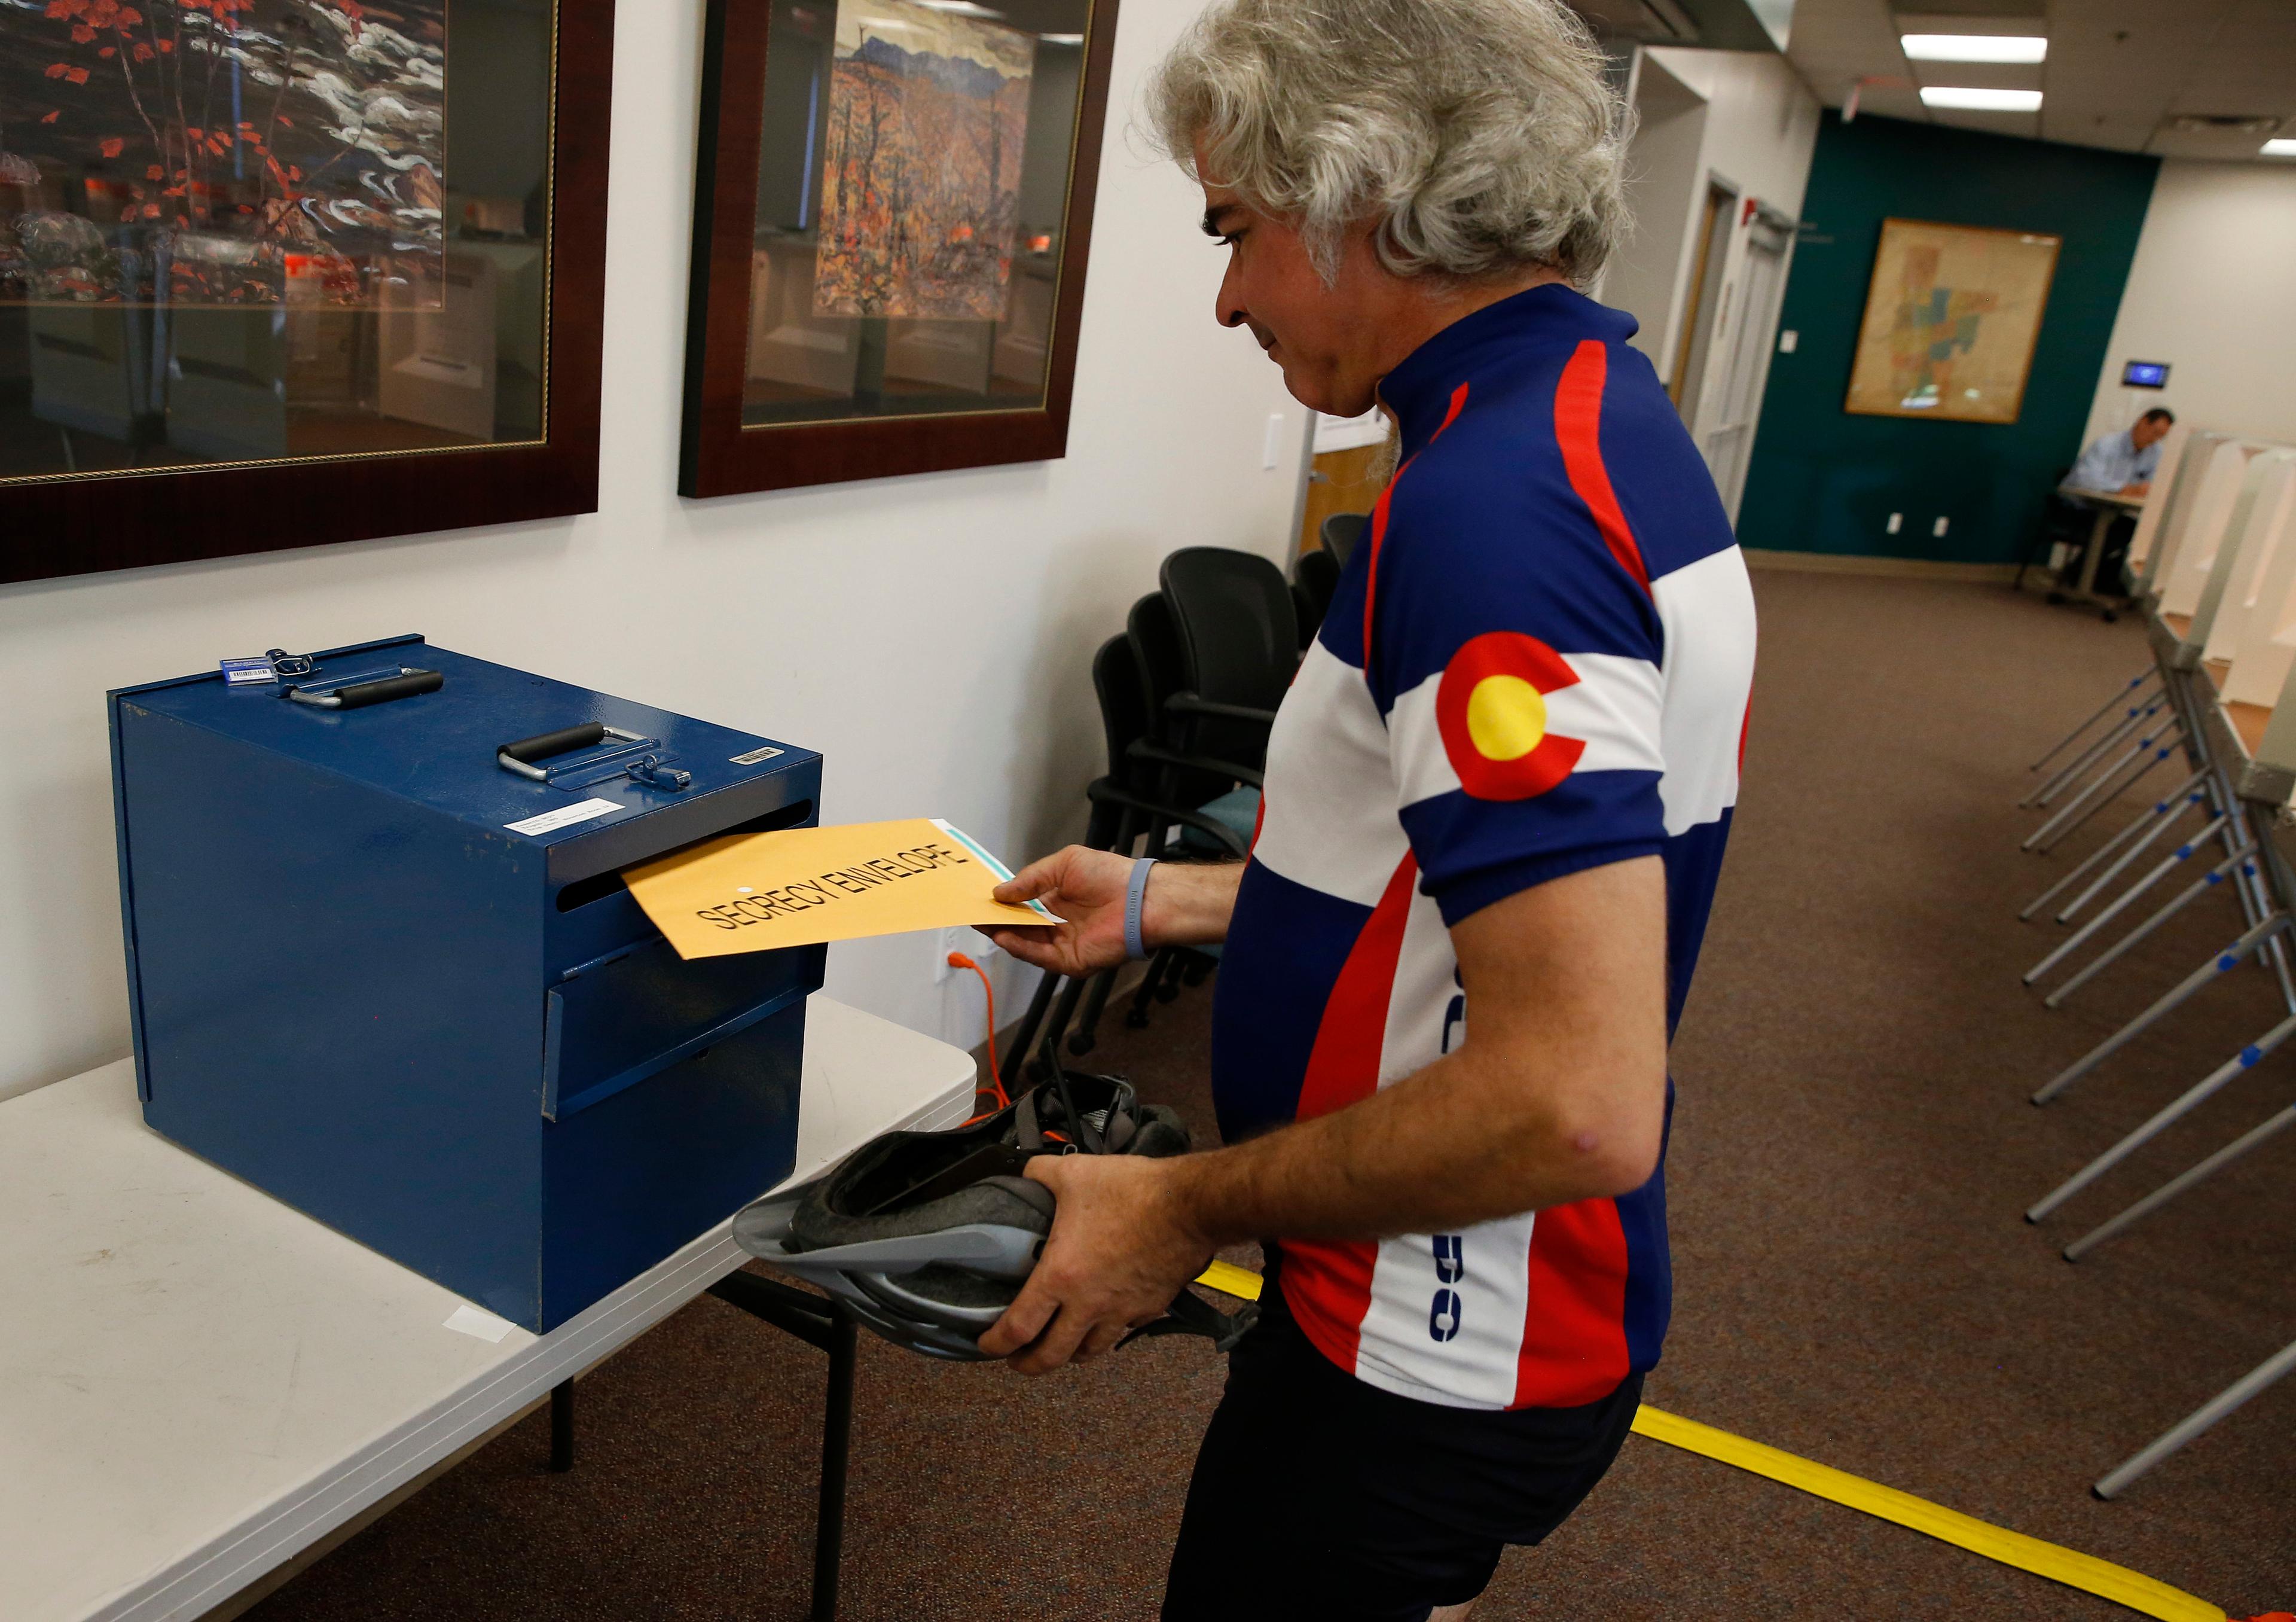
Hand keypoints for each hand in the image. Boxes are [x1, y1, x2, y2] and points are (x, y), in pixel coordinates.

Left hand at [977, 1154, 1212, 1373]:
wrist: (1190, 1206)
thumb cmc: (1133, 1192)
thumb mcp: (1073, 1173)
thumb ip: (1039, 1175)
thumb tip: (1025, 1174)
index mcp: (1060, 1277)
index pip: (1018, 1328)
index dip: (996, 1343)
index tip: (986, 1345)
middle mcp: (1088, 1304)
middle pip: (1052, 1357)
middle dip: (1029, 1365)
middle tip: (1018, 1361)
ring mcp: (1121, 1311)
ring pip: (1089, 1351)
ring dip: (1070, 1352)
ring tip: (1061, 1344)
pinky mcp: (1149, 1308)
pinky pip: (1123, 1330)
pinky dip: (1108, 1330)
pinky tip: (1105, 1318)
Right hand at [981, 844, 1136, 977]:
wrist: (1140, 898)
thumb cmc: (1108, 875)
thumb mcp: (1063, 864)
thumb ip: (1030, 879)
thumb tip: (999, 892)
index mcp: (1056, 899)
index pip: (1021, 904)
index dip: (1001, 902)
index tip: (978, 898)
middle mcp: (1057, 923)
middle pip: (1019, 926)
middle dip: (996, 920)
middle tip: (973, 913)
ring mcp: (1063, 943)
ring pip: (1025, 943)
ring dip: (1003, 934)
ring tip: (983, 924)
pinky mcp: (1071, 961)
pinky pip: (1040, 956)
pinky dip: (1021, 948)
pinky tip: (1004, 937)